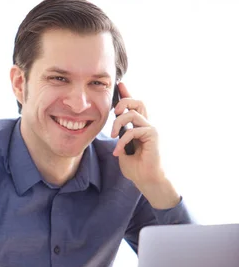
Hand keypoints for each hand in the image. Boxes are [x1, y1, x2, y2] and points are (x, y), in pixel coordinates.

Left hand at [111, 82, 179, 208]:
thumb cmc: (136, 169)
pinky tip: (118, 152)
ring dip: (118, 123)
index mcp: (140, 127)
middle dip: (124, 101)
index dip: (127, 94)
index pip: (135, 107)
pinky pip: (132, 131)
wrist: (148, 181)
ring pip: (132, 113)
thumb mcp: (122, 150)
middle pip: (138, 101)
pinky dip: (122, 141)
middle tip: (114, 113)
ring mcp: (152, 129)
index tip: (120, 84)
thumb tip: (115, 128)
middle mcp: (148, 125)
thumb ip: (120, 137)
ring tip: (113, 136)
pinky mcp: (153, 135)